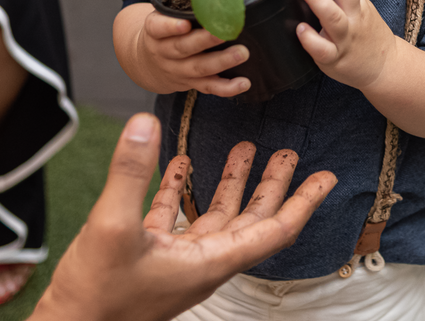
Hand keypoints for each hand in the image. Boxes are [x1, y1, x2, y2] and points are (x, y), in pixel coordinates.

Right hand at [31, 114, 335, 320]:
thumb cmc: (98, 298)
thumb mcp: (113, 229)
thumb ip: (131, 174)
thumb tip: (144, 125)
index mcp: (211, 261)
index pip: (274, 230)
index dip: (303, 202)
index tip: (325, 178)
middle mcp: (202, 261)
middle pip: (252, 220)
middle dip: (273, 185)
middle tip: (288, 153)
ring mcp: (177, 260)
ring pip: (217, 216)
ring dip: (232, 182)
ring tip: (245, 148)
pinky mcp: (150, 256)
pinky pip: (177, 218)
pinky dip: (182, 189)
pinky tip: (180, 164)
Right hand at [132, 8, 251, 96]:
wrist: (146, 63)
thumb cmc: (163, 31)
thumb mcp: (161, 15)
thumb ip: (180, 3)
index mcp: (154, 32)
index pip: (157, 28)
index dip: (170, 27)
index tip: (184, 24)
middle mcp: (164, 52)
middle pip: (183, 48)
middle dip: (205, 40)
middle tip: (226, 32)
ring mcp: (178, 70)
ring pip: (198, 68)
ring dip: (221, 62)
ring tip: (242, 53)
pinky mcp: (191, 84)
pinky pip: (209, 88)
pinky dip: (227, 88)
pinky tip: (244, 83)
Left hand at [295, 0, 397, 89]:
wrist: (385, 68)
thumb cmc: (366, 35)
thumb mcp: (356, 10)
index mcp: (357, 4)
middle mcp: (353, 18)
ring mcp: (345, 39)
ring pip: (333, 18)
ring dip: (317, 0)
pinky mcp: (335, 60)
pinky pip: (323, 50)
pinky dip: (311, 39)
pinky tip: (300, 30)